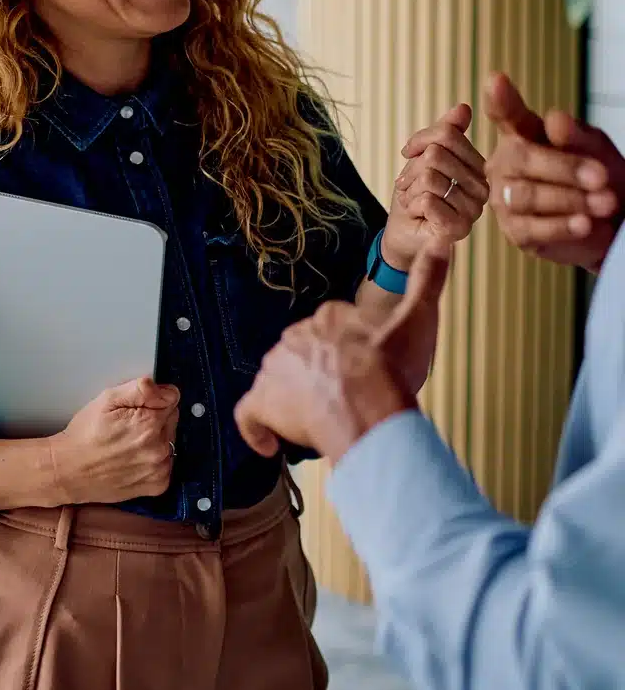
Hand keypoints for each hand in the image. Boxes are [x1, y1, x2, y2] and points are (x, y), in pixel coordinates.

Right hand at [49, 378, 179, 504]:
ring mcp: (160, 469)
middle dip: (154, 420)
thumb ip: (142, 389)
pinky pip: (166, 465)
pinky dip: (154, 461)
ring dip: (155, 441)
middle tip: (127, 426)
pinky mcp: (158, 486)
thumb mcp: (107, 399)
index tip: (134, 409)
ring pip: (169, 443)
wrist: (69, 470)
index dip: (151, 401)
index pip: (170, 400)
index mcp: (150, 423)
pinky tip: (133, 460)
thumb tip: (169, 392)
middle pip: (171, 421)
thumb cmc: (85, 434)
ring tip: (128, 444)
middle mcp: (159, 448)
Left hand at [234, 243, 450, 462]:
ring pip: (280, 383)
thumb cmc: (393, 372)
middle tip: (348, 401)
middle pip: (304, 357)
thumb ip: (427, 282)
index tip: (363, 371)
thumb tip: (440, 244)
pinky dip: (256, 430)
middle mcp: (295, 337)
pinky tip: (270, 445)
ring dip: (295, 400)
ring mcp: (275, 369)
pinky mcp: (263, 402)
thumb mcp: (418, 320)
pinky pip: (249, 415)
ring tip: (324, 422)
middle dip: (321, 377)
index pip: (331, 331)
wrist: (369, 413)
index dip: (348, 353)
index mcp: (328, 318)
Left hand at [385, 103, 488, 268]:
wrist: (403, 232)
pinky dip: (411, 205)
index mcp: (479, 166)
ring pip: (429, 178)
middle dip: (412, 170)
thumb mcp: (422, 157)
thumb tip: (463, 108)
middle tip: (411, 186)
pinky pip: (427, 199)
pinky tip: (418, 214)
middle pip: (436, 155)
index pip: (447, 134)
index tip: (409, 154)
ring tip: (415, 201)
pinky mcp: (460, 227)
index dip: (418, 142)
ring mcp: (474, 209)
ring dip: (410, 190)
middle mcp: (484, 187)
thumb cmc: (415, 194)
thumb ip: (443, 133)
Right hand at [485, 72, 624, 272]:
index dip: (500, 99)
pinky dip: (561, 225)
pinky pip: (532, 227)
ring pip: (526, 194)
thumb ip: (575, 136)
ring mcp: (505, 198)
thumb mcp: (596, 150)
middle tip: (601, 176)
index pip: (506, 115)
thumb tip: (556, 120)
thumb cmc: (599, 178)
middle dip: (564, 168)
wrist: (612, 222)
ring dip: (570, 198)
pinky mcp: (516, 231)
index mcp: (522, 136)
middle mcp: (506, 164)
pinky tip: (584, 223)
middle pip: (521, 159)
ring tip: (605, 202)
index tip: (496, 80)